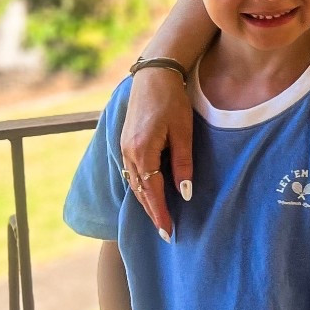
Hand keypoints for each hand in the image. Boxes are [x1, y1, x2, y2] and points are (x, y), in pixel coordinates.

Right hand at [120, 67, 194, 240]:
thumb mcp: (184, 132)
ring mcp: (125, 148)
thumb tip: (184, 194)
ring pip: (135, 184)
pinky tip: (149, 195)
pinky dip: (141, 188)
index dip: (161, 214)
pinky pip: (132, 173)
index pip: (152, 193)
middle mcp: (129, 153)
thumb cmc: (172, 100)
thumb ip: (183, 164)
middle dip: (153, 214)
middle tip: (166, 234)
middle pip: (140, 192)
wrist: (154, 75)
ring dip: (146, 203)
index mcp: (143, 152)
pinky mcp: (126, 143)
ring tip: (159, 219)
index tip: (169, 233)